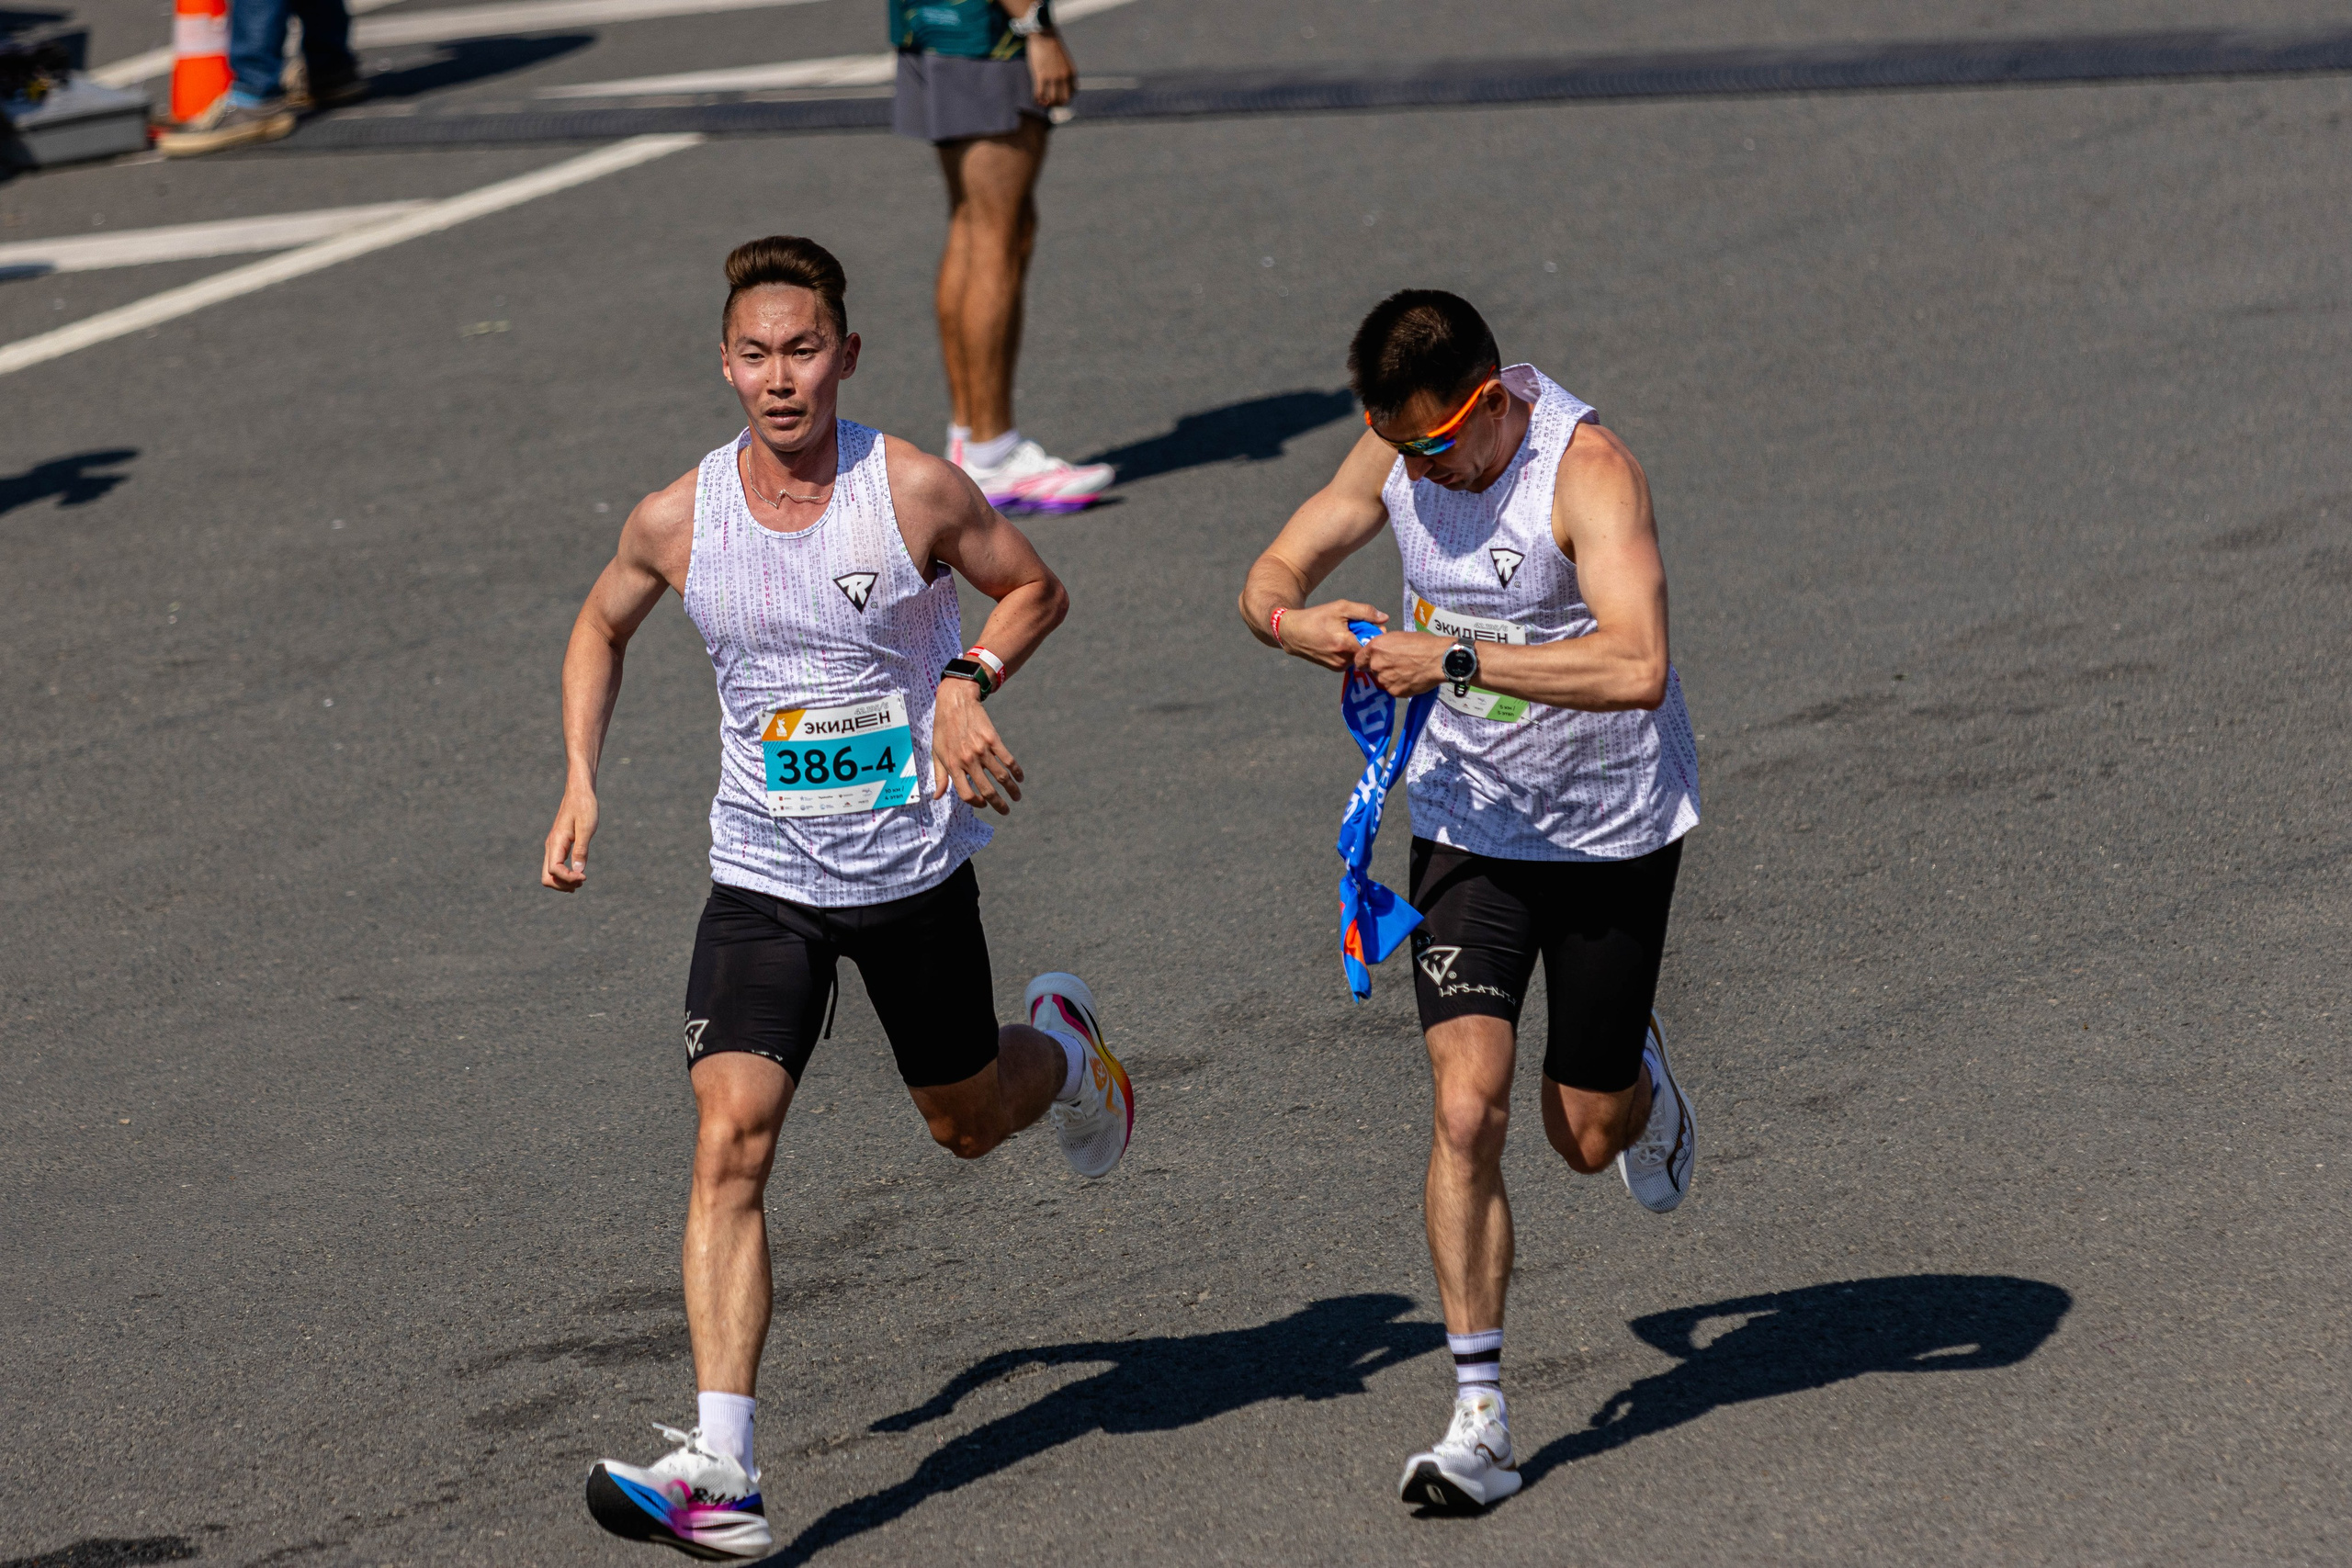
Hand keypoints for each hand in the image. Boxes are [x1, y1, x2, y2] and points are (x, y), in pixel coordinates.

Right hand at [542, 787, 598, 890]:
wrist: (579, 792)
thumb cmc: (584, 807)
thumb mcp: (587, 828)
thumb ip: (582, 850)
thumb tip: (579, 871)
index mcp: (556, 842)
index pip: (554, 870)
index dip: (568, 878)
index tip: (585, 877)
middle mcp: (551, 846)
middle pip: (547, 877)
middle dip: (562, 885)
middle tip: (581, 883)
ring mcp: (553, 847)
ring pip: (549, 874)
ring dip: (563, 882)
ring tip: (581, 880)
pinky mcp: (558, 845)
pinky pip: (555, 866)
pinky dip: (564, 875)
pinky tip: (577, 874)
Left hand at [932, 680, 1025, 814]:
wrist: (955, 702)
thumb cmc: (943, 729)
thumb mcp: (936, 753)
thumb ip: (939, 777)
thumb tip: (936, 797)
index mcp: (953, 765)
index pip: (966, 794)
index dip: (976, 803)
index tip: (983, 804)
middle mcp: (968, 760)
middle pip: (987, 790)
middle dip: (998, 804)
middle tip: (1005, 811)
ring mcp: (982, 750)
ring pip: (1001, 777)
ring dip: (1011, 790)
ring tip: (1017, 797)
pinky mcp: (993, 739)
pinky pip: (1008, 760)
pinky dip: (1016, 771)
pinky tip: (1020, 777)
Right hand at [1027, 33, 1074, 107]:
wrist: (1044, 34)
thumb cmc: (1052, 46)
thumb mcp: (1065, 60)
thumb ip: (1066, 72)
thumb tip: (1063, 83)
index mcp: (1071, 73)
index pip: (1072, 94)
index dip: (1064, 99)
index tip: (1057, 98)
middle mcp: (1063, 77)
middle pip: (1063, 100)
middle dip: (1056, 104)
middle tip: (1049, 102)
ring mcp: (1052, 77)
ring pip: (1051, 100)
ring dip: (1045, 103)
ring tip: (1041, 101)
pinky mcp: (1040, 75)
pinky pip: (1038, 94)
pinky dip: (1036, 99)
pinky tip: (1035, 98)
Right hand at [1275, 599, 1386, 670]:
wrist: (1292, 633)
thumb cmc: (1317, 617)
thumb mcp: (1340, 608)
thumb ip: (1365, 612)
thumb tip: (1385, 618)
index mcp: (1345, 644)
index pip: (1373, 643)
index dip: (1375, 633)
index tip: (1370, 625)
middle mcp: (1343, 659)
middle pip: (1366, 649)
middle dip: (1365, 638)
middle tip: (1355, 627)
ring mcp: (1338, 666)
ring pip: (1359, 655)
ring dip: (1357, 644)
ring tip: (1344, 633)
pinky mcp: (1335, 668)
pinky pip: (1351, 659)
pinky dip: (1349, 650)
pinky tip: (1339, 641)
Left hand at [1355, 629, 1451, 696]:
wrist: (1439, 659)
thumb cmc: (1423, 644)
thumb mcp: (1399, 637)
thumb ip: (1385, 646)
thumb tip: (1381, 651)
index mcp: (1375, 648)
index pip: (1358, 660)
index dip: (1365, 661)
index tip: (1371, 661)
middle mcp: (1376, 664)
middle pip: (1372, 670)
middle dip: (1381, 668)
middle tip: (1397, 664)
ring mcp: (1385, 680)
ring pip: (1383, 680)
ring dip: (1390, 677)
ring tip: (1407, 671)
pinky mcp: (1394, 692)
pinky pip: (1393, 689)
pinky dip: (1400, 686)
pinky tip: (1411, 679)